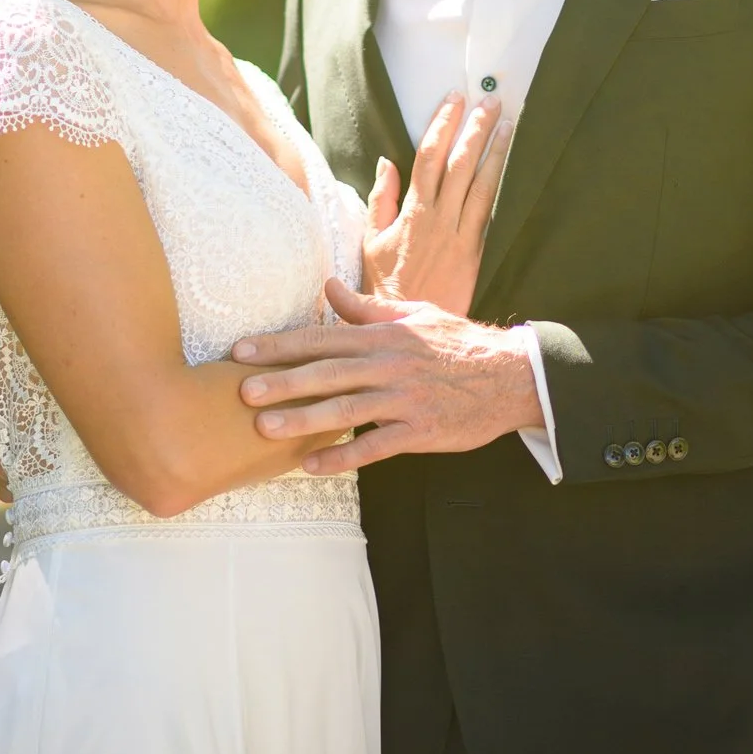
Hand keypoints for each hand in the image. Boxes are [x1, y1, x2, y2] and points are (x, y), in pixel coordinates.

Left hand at [232, 277, 543, 474]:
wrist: (510, 376)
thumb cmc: (457, 343)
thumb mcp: (413, 315)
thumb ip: (366, 308)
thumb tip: (327, 286)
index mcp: (383, 335)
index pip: (322, 337)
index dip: (281, 344)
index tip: (242, 351)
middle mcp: (389, 363)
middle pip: (327, 372)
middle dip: (282, 380)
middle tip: (241, 390)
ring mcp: (404, 398)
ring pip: (346, 409)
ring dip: (303, 419)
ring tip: (265, 428)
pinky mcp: (420, 429)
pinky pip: (376, 447)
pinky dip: (344, 457)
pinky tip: (312, 467)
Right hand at [363, 92, 511, 316]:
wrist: (407, 325)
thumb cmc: (386, 284)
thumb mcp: (371, 241)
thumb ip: (381, 199)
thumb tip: (387, 162)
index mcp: (411, 211)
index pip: (428, 156)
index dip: (442, 124)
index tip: (453, 100)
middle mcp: (437, 217)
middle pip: (459, 163)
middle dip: (474, 128)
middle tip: (489, 100)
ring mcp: (459, 234)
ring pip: (480, 184)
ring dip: (495, 151)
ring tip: (507, 123)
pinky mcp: (475, 251)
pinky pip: (489, 212)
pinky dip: (498, 186)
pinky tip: (508, 167)